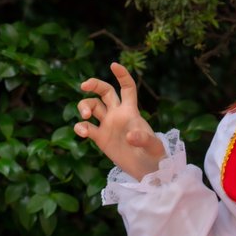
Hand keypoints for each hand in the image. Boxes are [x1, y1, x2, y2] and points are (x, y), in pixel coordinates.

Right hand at [74, 63, 164, 180]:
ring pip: (91, 106)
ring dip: (84, 106)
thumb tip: (130, 136)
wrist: (148, 171)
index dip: (121, 75)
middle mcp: (118, 114)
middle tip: (84, 86)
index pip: (127, 87)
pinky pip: (85, 127)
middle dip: (93, 84)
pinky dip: (80, 127)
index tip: (113, 64)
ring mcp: (108, 125)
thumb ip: (144, 140)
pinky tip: (82, 132)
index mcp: (131, 111)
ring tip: (85, 116)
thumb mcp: (154, 147)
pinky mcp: (100, 138)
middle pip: (104, 91)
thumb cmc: (156, 155)